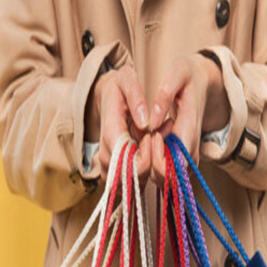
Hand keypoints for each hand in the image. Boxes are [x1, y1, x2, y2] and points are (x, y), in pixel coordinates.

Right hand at [86, 61, 151, 182]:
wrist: (107, 97)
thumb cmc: (119, 88)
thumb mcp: (126, 80)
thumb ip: (135, 98)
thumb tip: (144, 123)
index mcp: (109, 135)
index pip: (129, 162)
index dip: (147, 156)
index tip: (154, 136)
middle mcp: (107, 156)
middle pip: (132, 179)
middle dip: (152, 162)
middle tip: (160, 135)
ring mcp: (109, 167)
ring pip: (133, 185)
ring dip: (150, 168)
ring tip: (156, 140)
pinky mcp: (115, 173)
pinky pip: (133, 184)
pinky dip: (146, 172)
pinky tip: (150, 151)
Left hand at [148, 54, 229, 184]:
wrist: (202, 80)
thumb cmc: (188, 75)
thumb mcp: (178, 73)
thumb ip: (165, 95)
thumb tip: (151, 122)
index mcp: (190, 131)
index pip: (174, 165)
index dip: (156, 158)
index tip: (150, 135)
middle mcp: (191, 150)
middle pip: (168, 178)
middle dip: (148, 163)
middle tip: (145, 135)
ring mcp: (188, 156)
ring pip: (165, 179)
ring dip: (149, 163)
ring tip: (147, 135)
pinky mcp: (183, 157)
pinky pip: (165, 172)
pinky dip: (152, 161)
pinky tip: (149, 140)